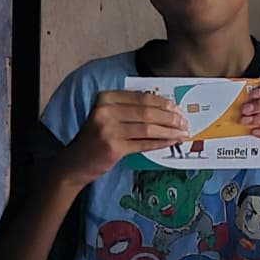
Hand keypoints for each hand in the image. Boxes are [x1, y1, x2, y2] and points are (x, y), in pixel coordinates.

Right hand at [61, 90, 187, 184]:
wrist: (75, 162)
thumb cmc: (96, 136)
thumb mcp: (108, 115)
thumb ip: (130, 109)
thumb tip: (166, 108)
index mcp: (106, 97)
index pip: (142, 97)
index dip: (164, 103)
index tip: (178, 109)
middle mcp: (105, 111)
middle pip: (147, 112)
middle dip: (170, 117)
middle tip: (184, 122)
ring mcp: (108, 130)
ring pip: (148, 128)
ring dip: (169, 131)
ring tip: (182, 133)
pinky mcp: (113, 148)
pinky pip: (143, 144)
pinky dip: (160, 143)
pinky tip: (171, 142)